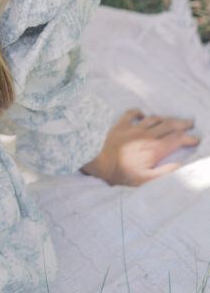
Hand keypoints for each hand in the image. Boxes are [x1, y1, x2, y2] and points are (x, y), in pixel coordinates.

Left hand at [81, 108, 199, 185]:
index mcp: (155, 148)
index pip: (177, 139)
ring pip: (154, 118)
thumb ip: (165, 173)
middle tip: (190, 124)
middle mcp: (146, 135)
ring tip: (173, 120)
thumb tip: (180, 165)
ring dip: (165, 118)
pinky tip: (143, 113)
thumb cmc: (120, 173)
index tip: (195, 139)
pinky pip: (132, 114)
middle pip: (169, 125)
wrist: (97, 161)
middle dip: (182, 124)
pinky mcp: (120, 126)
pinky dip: (140, 112)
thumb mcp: (146, 180)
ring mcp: (133, 128)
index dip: (189, 138)